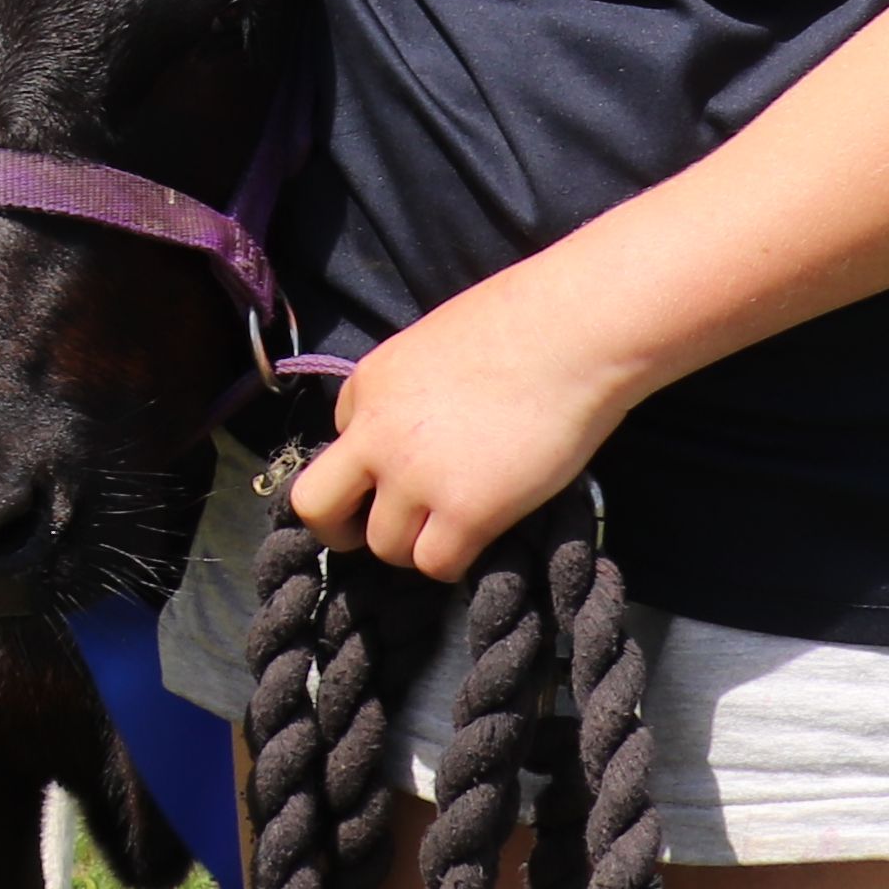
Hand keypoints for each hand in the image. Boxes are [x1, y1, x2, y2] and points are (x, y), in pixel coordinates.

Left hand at [288, 262, 638, 579]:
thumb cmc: (521, 324)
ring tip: (455, 526)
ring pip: (385, 546)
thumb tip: (420, 433)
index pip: (341, 444)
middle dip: (343, 529)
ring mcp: (415, 478)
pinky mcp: (465, 513)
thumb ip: (410, 396)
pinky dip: (454, 563)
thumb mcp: (433, 348)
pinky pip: (436, 564)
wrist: (572, 332)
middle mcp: (374, 435)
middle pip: (316, 507)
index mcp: (366, 386)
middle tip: (385, 530)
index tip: (412, 465)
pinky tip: (480, 541)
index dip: (374, 463)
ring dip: (414, 545)